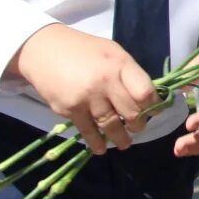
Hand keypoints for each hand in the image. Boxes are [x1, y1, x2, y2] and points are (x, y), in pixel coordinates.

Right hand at [8, 23, 157, 153]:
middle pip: (132, 113)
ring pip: (112, 126)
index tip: (155, 111)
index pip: (145, 93)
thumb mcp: (112, 52)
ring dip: (121, 139)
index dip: (154, 105)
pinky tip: (101, 148)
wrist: (43, 50)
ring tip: (124, 143)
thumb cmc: (83, 50)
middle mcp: (105, 82)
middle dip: (139, 125)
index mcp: (120, 64)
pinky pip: (88, 132)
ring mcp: (87, 97)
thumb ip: (128, 73)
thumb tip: (145, 98)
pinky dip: (97, 143)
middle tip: (138, 127)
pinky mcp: (70, 110)